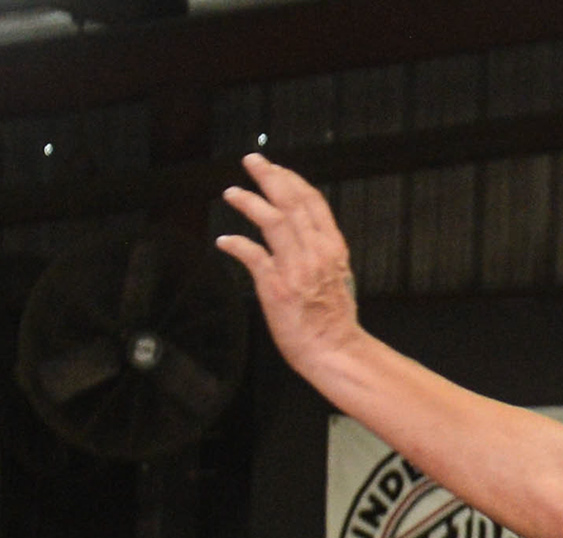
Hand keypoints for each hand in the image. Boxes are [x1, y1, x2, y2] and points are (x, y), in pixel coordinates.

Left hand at [219, 153, 364, 372]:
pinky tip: (224, 241)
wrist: (334, 350)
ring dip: (248, 202)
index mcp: (332, 247)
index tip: (275, 168)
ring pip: (271, 221)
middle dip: (268, 176)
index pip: (311, 201)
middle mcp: (315, 252)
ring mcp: (295, 268)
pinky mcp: (276, 286)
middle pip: (290, 202)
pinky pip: (251, 255)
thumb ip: (319, 248)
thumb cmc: (333, 318)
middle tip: (251, 161)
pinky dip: (235, 244)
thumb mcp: (338, 274)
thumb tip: (300, 229)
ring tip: (231, 193)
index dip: (290, 179)